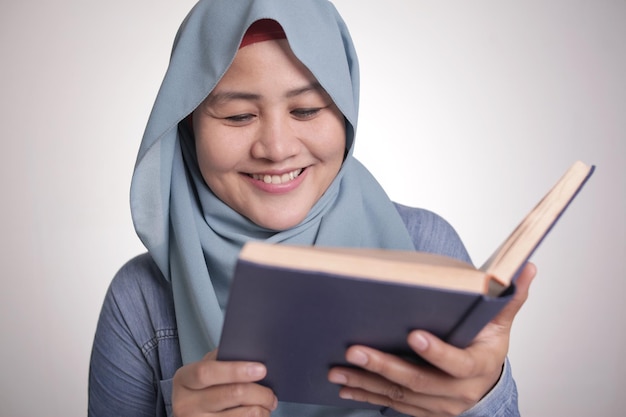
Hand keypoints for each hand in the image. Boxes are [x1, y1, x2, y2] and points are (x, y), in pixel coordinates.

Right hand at [172, 350, 277, 416]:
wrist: (188, 414)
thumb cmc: (201, 388)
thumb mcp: (203, 371)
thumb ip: (221, 360)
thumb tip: (250, 353)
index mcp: (184, 379)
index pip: (207, 372)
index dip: (235, 370)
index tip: (261, 369)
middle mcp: (185, 404)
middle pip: (230, 394)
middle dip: (259, 393)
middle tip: (271, 394)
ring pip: (241, 416)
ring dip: (261, 410)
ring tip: (267, 405)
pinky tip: (258, 414)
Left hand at [328, 262, 535, 416]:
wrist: (486, 380)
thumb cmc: (488, 344)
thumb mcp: (501, 321)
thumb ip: (510, 296)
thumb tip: (525, 266)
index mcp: (479, 367)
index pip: (458, 363)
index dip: (437, 352)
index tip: (413, 335)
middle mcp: (459, 392)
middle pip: (419, 382)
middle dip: (385, 367)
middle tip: (354, 351)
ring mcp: (439, 406)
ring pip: (400, 396)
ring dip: (367, 383)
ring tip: (339, 370)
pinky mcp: (422, 411)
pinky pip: (392, 405)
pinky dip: (368, 396)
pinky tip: (345, 387)